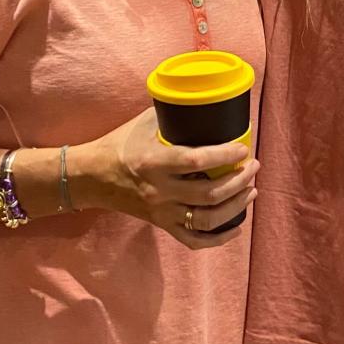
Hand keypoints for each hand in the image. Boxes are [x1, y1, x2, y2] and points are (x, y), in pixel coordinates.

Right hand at [70, 108, 257, 248]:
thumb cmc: (119, 144)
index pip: (197, 161)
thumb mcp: (143, 122)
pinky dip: (218, 238)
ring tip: (251, 190)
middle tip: (253, 166)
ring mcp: (161, 212)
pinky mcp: (161, 225)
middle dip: (239, 180)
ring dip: (236, 206)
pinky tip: (236, 227)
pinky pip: (193, 241)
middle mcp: (159, 191)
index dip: (225, 156)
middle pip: (209, 194)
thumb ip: (175, 115)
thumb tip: (206, 102)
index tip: (243, 148)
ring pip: (207, 219)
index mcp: (154, 162)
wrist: (90, 177)